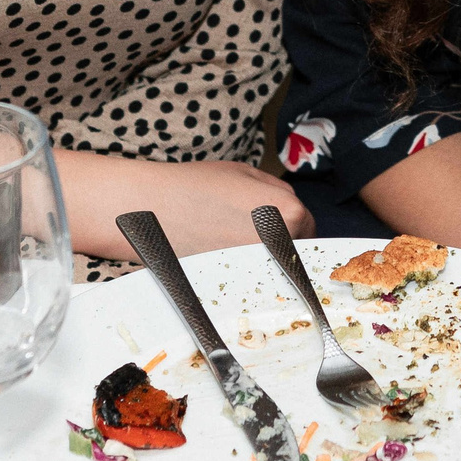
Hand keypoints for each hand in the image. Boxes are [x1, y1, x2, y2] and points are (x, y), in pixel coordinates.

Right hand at [60, 152, 312, 260]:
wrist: (152, 208)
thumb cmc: (196, 186)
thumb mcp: (246, 174)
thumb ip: (277, 191)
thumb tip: (292, 209)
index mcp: (288, 214)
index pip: (309, 226)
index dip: (294, 223)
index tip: (280, 224)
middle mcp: (278, 246)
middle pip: (295, 251)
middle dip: (284, 244)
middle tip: (257, 234)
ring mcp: (257, 269)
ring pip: (274, 268)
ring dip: (266, 261)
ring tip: (237, 244)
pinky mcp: (234, 286)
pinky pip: (250, 280)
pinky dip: (243, 272)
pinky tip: (224, 257)